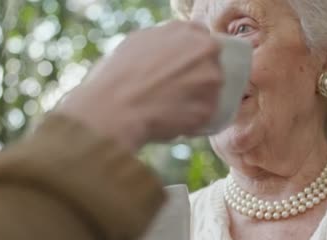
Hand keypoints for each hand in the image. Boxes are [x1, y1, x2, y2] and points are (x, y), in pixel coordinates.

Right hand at [58, 21, 221, 150]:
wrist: (114, 109)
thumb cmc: (116, 77)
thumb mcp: (137, 43)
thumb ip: (163, 43)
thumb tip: (169, 51)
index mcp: (186, 30)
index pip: (202, 39)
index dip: (191, 56)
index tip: (180, 69)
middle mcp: (204, 50)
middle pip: (212, 64)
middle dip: (198, 77)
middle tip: (174, 90)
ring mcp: (210, 80)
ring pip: (211, 91)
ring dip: (197, 100)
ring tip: (169, 108)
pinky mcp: (208, 109)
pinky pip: (204, 116)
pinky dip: (191, 121)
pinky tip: (169, 121)